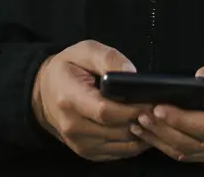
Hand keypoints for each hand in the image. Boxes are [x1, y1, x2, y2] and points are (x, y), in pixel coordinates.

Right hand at [31, 40, 152, 161]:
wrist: (43, 93)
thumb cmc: (66, 69)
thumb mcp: (84, 50)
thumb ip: (108, 58)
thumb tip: (131, 72)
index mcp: (70, 99)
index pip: (106, 111)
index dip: (132, 108)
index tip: (152, 101)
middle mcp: (73, 126)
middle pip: (117, 129)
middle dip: (143, 120)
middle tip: (160, 108)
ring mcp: (80, 143)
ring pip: (122, 144)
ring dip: (143, 133)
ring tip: (155, 118)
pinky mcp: (88, 152)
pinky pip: (120, 152)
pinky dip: (135, 142)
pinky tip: (143, 128)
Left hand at [131, 52, 203, 163]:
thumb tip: (201, 77)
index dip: (182, 120)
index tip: (159, 108)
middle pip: (195, 143)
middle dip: (164, 130)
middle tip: (142, 113)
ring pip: (189, 153)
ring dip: (161, 140)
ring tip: (139, 123)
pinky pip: (189, 155)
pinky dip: (167, 145)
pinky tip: (150, 134)